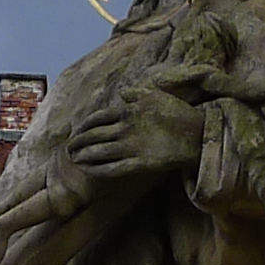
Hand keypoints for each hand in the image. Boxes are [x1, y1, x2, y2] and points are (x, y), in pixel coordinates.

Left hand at [69, 81, 204, 182]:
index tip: (75, 132)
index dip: (82, 126)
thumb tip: (120, 96)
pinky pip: (111, 169)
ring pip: (97, 154)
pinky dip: (96, 170)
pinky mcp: (138, 164)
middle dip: (77, 143)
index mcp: (127, 110)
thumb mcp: (154, 94)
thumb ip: (134, 93)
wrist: (195, 134)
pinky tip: (89, 171)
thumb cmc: (176, 112)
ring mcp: (130, 147)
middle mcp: (125, 128)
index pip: (95, 119)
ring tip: (74, 160)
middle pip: (92, 136)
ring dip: (82, 157)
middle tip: (68, 148)